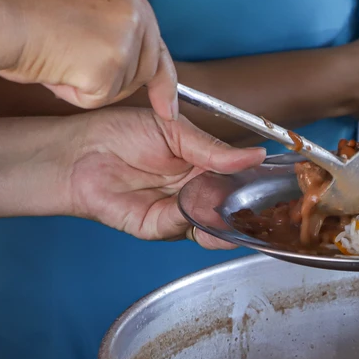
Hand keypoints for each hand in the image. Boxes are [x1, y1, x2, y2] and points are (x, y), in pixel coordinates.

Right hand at [0, 0, 178, 120]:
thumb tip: (116, 60)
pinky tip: (51, 68)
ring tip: (52, 55)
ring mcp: (127, 32)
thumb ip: (100, 20)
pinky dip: (72, 94)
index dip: (160, 74)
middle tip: (76, 73)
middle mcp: (135, 1)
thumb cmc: (11, 4)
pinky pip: (98, 98)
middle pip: (145, 64)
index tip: (167, 105)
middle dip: (118, 83)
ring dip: (87, 84)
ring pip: (121, 85)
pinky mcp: (113, 63)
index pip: (152, 32)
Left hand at [65, 107, 265, 248]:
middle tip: (268, 200)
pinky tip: (193, 199)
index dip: (259, 184)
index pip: (240, 180)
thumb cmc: (119, 133)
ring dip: (223, 216)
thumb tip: (256, 155)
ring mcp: (177, 212)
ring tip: (233, 202)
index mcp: (203, 166)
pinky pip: (184, 227)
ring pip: (213, 224)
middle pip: (231, 208)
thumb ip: (215, 149)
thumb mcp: (176, 131)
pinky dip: (192, 216)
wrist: (79, 151)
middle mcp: (194, 192)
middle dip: (249, 207)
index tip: (280, 183)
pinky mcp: (157, 227)